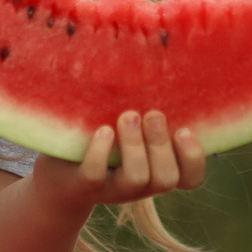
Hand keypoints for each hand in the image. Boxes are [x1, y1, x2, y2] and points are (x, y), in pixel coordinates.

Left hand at [30, 110, 207, 210]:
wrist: (58, 181)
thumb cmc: (103, 143)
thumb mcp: (129, 131)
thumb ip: (147, 113)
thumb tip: (159, 61)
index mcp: (156, 171)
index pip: (190, 179)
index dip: (194, 158)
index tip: (184, 130)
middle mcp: (140, 186)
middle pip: (166, 178)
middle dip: (162, 144)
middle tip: (152, 114)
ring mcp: (111, 189)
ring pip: (136, 179)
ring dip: (135, 146)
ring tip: (127, 116)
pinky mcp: (82, 186)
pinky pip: (95, 175)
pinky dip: (101, 151)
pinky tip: (102, 129)